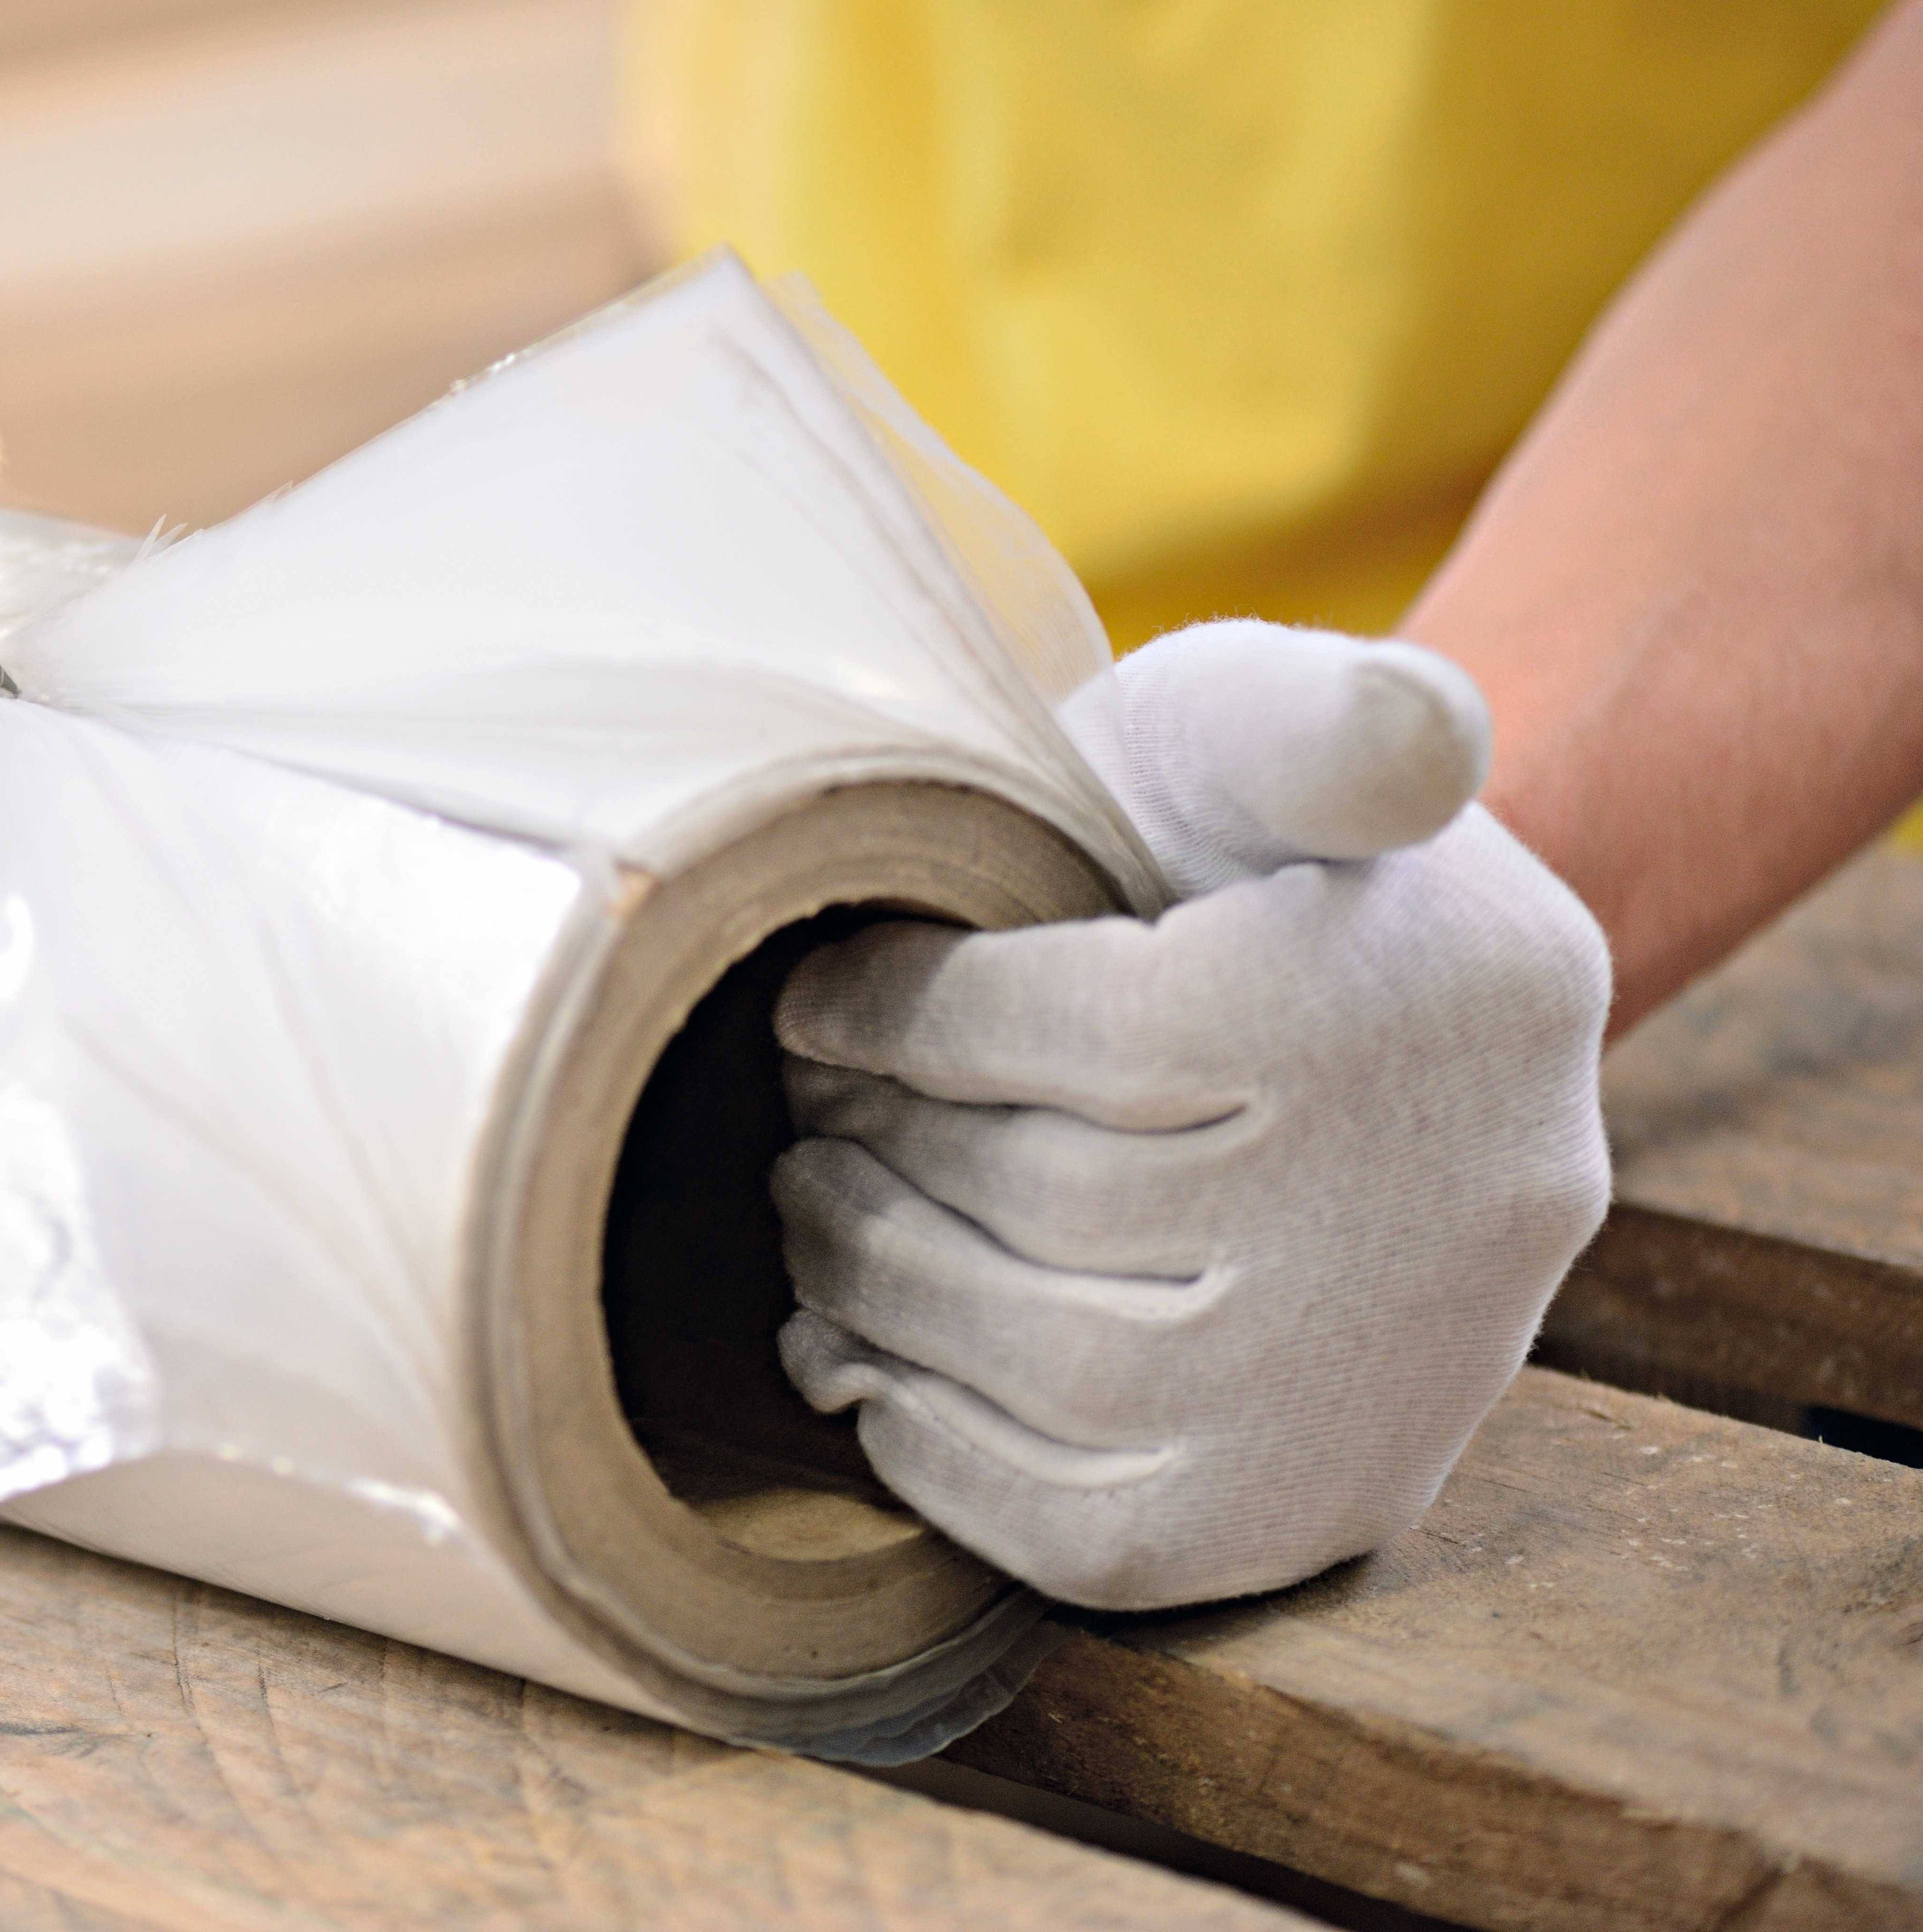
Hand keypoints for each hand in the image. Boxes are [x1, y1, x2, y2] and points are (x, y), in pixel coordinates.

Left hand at [771, 621, 1611, 1609]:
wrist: (1396, 1031)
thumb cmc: (1264, 857)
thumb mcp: (1283, 732)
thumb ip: (1330, 714)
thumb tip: (1408, 741)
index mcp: (1439, 998)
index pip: (1085, 1029)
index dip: (896, 1011)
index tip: (813, 998)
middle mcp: (1450, 1209)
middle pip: (1058, 1202)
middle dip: (873, 1150)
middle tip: (796, 1112)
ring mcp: (1393, 1386)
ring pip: (1061, 1370)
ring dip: (878, 1290)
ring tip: (809, 1209)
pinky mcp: (1324, 1511)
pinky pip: (1092, 1532)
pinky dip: (938, 1452)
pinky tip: (862, 1361)